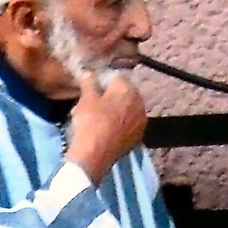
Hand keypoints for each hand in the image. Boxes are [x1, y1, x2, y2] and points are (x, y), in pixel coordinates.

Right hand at [64, 68, 147, 185]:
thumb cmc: (90, 122)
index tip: (90, 87)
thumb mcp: (86, 98)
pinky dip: (120, 125)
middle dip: (111, 96)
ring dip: (117, 111)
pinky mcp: (137, 138)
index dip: (102, 81)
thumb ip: (89, 82)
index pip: (116, 78)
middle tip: (94, 102)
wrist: (95, 155)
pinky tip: (107, 130)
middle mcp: (140, 103)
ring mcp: (141, 122)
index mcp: (129, 90)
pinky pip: (128, 126)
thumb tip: (88, 72)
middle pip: (124, 95)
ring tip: (100, 117)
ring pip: (127, 111)